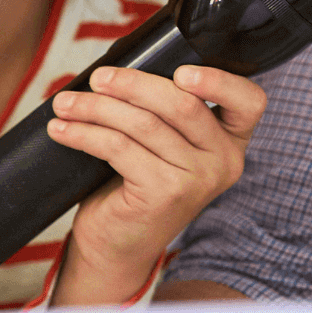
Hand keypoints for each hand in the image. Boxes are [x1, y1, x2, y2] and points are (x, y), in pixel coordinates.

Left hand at [50, 64, 266, 304]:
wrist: (117, 246)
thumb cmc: (138, 184)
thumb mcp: (165, 143)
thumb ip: (165, 110)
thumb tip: (122, 66)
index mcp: (232, 140)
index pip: (249, 101)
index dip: (219, 80)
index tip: (180, 70)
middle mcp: (224, 161)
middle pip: (183, 104)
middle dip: (133, 84)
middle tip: (97, 78)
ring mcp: (197, 180)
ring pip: (143, 123)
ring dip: (96, 108)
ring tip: (65, 103)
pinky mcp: (164, 193)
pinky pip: (118, 147)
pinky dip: (84, 133)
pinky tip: (62, 129)